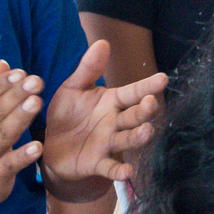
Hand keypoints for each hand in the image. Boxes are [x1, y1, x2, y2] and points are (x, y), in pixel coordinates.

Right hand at [0, 60, 45, 213]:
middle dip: (17, 95)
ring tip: (37, 103)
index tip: (22, 72)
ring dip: (20, 118)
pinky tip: (38, 147)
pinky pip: (9, 165)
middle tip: (36, 81)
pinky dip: (23, 156)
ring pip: (4, 135)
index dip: (5, 84)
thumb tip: (3, 63)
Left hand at [40, 38, 165, 183]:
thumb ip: (88, 69)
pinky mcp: (97, 163)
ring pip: (128, 140)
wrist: (51, 146)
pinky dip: (119, 171)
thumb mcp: (73, 88)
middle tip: (150, 104)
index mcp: (111, 102)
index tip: (162, 78)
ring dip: (139, 137)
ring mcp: (108, 143)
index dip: (147, 86)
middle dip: (144, 111)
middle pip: (134, 116)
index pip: (132, 92)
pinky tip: (127, 172)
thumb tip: (102, 42)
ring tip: (147, 132)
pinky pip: (110, 167)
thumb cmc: (67, 113)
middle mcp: (115, 122)